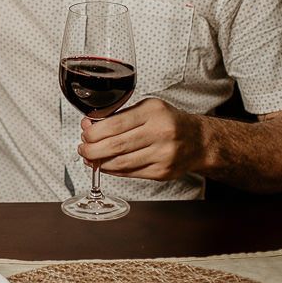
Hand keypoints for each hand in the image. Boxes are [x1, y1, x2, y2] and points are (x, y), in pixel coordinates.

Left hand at [77, 97, 205, 180]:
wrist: (198, 141)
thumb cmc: (169, 122)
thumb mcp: (148, 108)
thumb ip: (121, 116)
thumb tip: (90, 125)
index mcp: (154, 112)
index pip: (115, 124)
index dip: (94, 132)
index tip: (84, 133)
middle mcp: (160, 133)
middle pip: (116, 146)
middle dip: (92, 149)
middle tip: (83, 148)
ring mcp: (163, 155)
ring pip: (121, 163)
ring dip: (100, 162)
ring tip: (89, 157)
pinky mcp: (162, 172)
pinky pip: (130, 173)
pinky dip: (113, 170)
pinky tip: (105, 165)